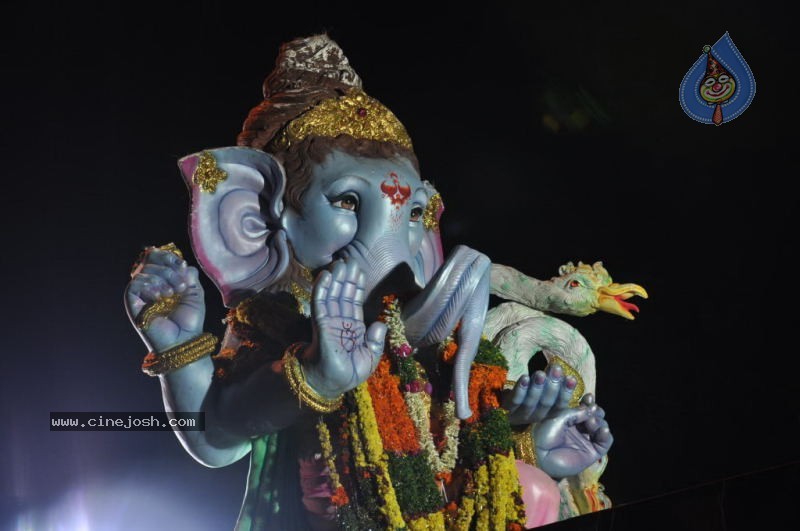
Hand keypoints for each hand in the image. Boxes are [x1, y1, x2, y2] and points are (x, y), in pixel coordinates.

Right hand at [125, 248, 205, 351]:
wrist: (183, 340)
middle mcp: (149, 284)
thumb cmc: (189, 320)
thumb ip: (189, 275)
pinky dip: (150, 286)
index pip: (157, 257)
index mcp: (163, 279)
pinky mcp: (132, 302)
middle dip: (168, 269)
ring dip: (163, 279)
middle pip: (150, 260)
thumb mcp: (195, 293)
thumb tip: (183, 263)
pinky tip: (160, 297)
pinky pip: (135, 283)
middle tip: (181, 286)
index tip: (182, 265)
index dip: (168, 257)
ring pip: (144, 270)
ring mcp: (140, 293)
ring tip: (173, 294)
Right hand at [303, 259, 386, 398]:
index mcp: (352, 327)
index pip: (354, 302)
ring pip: (332, 295)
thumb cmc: (349, 373)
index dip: (357, 287)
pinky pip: (320, 303)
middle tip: (350, 259)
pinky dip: (322, 289)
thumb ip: (376, 341)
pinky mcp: (321, 324)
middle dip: (347, 278)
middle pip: (343, 294)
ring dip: (336, 278)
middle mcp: (340, 321)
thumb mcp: (370, 358)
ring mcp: (329, 321)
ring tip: (340, 262)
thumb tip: (381, 323)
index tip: (359, 271)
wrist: (330, 385)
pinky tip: (326, 276)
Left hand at [503, 364, 577, 425]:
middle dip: (553, 386)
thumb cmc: (521, 395)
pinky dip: (520, 389)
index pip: (558, 406)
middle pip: (545, 404)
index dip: (566, 393)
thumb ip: (550, 386)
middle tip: (557, 369)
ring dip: (537, 387)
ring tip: (541, 373)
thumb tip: (564, 373)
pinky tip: (525, 377)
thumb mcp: (537, 393)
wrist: (493, 406)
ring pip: (530, 403)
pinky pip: (514, 400)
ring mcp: (517, 416)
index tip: (572, 378)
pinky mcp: (504, 410)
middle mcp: (533, 418)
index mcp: (544, 414)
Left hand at [533, 394, 612, 478]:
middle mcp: (578, 430)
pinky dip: (606, 435)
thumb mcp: (560, 416)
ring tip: (592, 421)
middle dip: (596, 411)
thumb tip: (592, 409)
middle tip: (592, 409)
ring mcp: (585, 441)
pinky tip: (602, 429)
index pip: (584, 409)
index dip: (588, 402)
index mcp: (569, 420)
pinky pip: (605, 442)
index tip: (588, 397)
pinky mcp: (591, 453)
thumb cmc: (545, 433)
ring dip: (600, 421)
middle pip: (595, 417)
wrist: (541, 454)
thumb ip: (577, 411)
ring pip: (601, 427)